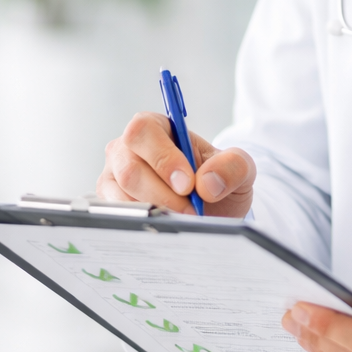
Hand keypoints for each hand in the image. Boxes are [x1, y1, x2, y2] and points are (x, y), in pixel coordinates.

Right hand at [98, 112, 255, 216]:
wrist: (213, 209)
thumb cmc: (218, 179)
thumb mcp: (240, 168)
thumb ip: (233, 166)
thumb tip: (207, 183)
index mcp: (156, 127)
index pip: (144, 130)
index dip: (163, 158)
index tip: (188, 184)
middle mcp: (128, 149)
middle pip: (129, 168)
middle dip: (163, 194)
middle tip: (191, 210)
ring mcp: (115, 176)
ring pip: (122, 196)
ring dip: (156, 211)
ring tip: (184, 218)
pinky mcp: (111, 202)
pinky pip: (118, 215)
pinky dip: (144, 223)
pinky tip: (165, 224)